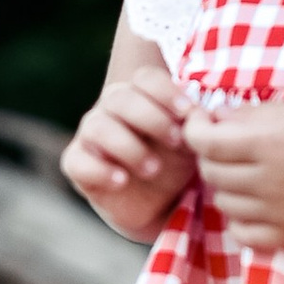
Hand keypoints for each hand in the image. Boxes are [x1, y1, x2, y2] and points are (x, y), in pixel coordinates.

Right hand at [61, 62, 193, 242]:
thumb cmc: (175, 163)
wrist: (159, 205)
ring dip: (128, 146)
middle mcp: (111, 109)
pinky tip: (122, 181)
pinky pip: (78, 161)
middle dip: (152, 118)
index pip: (145, 78)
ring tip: (154, 169)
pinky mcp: (78, 164)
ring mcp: (91, 135)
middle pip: (120, 97)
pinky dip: (100, 170)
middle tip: (177, 142)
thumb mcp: (192, 143)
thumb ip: (198, 125)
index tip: (188, 112)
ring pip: (98, 126)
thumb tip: (205, 114)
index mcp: (140, 96)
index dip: (165, 91)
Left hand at [184, 96, 283, 253]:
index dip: (194, 129)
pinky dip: (240, 218)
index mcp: (266, 141)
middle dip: (211, 156)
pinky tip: (254, 201)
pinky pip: (241, 232)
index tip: (202, 123)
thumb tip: (206, 122)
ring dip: (226, 186)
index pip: (204, 142)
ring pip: (222, 202)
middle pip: (210, 173)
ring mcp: (279, 210)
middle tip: (228, 146)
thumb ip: (241, 116)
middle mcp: (269, 178)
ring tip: (246, 172)